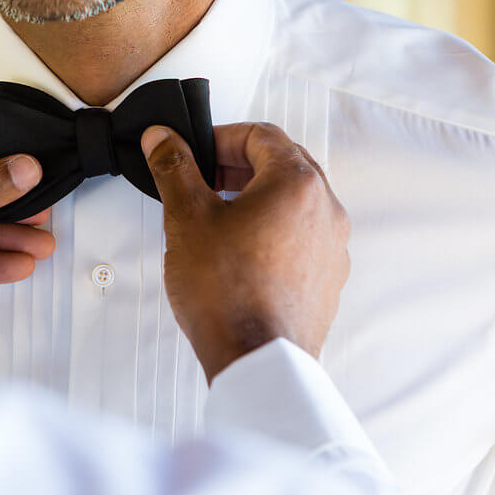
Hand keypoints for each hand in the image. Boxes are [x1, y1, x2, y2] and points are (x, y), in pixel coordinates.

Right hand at [140, 123, 350, 382]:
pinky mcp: (326, 280)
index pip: (262, 135)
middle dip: (239, 166)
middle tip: (204, 179)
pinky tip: (237, 253)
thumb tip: (164, 140)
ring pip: (293, 203)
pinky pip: (300, 238)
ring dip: (255, 198)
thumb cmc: (229, 294)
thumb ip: (175, 168)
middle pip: (283, 165)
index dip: (221, 138)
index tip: (195, 153)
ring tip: (216, 217)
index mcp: (298, 184)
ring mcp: (331, 248)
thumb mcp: (187, 217)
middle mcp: (325, 211)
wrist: (255, 360)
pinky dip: (271, 231)